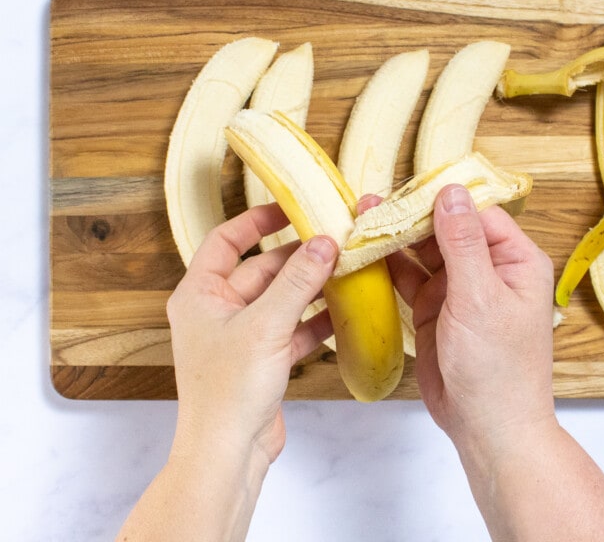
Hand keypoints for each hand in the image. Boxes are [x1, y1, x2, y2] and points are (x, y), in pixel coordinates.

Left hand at [116, 204, 337, 541]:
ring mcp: (240, 335)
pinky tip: (341, 311)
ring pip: (279, 299)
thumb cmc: (229, 390)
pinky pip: (290, 328)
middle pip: (261, 270)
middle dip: (296, 259)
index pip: (226, 240)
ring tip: (343, 271)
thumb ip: (297, 281)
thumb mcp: (266, 326)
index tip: (289, 208)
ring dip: (309, 288)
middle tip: (333, 243)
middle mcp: (216, 310)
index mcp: (199, 294)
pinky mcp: (260, 359)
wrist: (227, 455)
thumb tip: (325, 242)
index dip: (256, 221)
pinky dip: (312, 320)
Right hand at [386, 184, 555, 448]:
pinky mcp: (434, 308)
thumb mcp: (479, 298)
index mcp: (514, 260)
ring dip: (395, 239)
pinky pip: (409, 278)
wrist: (485, 427)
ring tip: (361, 219)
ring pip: (423, 251)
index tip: (405, 190)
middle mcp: (488, 268)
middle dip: (410, 217)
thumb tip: (450, 192)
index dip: (441, 201)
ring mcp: (458, 288)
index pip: (476, 213)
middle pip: (446, 228)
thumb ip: (462, 243)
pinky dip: (388, 267)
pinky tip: (364, 253)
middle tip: (371, 204)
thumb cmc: (497, 366)